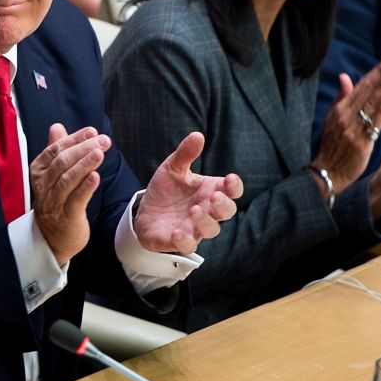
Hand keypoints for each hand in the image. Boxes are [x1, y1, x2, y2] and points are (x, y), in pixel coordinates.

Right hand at [31, 125, 109, 264]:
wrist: (52, 238)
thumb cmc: (55, 201)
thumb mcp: (52, 174)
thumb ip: (55, 150)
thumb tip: (57, 126)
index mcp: (39, 171)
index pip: (55, 150)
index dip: (75, 139)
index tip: (92, 131)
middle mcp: (44, 185)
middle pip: (62, 162)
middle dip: (83, 148)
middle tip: (103, 140)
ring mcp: (54, 202)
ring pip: (67, 179)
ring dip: (84, 165)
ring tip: (99, 153)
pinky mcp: (66, 216)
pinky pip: (76, 199)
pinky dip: (85, 187)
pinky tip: (96, 176)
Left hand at [134, 132, 242, 252]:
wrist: (145, 211)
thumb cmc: (167, 189)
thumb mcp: (173, 168)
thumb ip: (185, 153)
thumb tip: (198, 135)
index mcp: (211, 190)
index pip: (232, 191)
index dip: (235, 187)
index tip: (230, 179)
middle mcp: (208, 210)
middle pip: (227, 212)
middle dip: (223, 205)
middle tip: (214, 196)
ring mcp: (195, 227)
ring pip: (211, 230)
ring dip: (205, 221)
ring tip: (194, 210)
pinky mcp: (180, 241)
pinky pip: (188, 245)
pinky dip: (185, 240)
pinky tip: (177, 232)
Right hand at [312, 56, 380, 195]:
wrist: (329, 172)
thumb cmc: (333, 146)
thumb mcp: (332, 119)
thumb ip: (341, 98)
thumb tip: (345, 76)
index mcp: (340, 108)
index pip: (360, 86)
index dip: (373, 73)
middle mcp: (346, 115)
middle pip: (365, 92)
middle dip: (379, 75)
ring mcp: (353, 127)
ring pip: (369, 104)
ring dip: (380, 87)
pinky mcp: (360, 140)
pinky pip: (372, 122)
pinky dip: (379, 109)